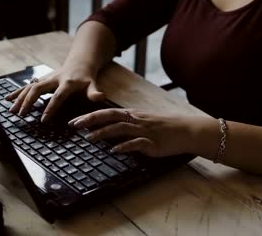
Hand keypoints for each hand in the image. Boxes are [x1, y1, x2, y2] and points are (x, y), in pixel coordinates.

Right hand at [5, 64, 105, 121]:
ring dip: (20, 98)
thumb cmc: (86, 78)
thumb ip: (94, 92)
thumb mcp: (92, 84)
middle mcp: (53, 79)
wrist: (80, 63)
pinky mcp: (41, 80)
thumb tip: (101, 97)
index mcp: (67, 83)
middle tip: (21, 114)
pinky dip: (17, 92)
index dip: (50, 107)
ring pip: (30, 87)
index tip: (43, 120)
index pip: (58, 96)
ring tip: (12, 110)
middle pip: (38, 89)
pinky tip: (7, 99)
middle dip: (28, 101)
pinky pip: (27, 86)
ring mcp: (46, 79)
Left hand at [68, 109, 198, 156]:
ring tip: (89, 139)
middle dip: (90, 120)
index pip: (106, 112)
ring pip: (119, 128)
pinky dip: (124, 146)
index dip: (90, 116)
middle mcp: (135, 120)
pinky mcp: (151, 142)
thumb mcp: (143, 121)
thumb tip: (108, 130)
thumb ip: (126, 124)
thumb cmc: (164, 127)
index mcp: (132, 115)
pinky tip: (115, 150)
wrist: (186, 130)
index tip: (75, 121)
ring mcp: (143, 130)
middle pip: (109, 117)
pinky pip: (136, 143)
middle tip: (74, 126)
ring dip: (103, 133)